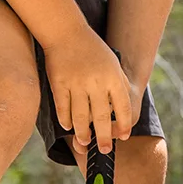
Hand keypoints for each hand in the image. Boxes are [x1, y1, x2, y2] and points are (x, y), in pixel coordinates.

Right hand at [43, 26, 133, 158]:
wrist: (67, 32)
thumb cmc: (93, 49)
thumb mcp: (113, 64)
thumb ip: (119, 85)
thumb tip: (122, 110)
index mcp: (113, 78)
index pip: (122, 108)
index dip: (123, 124)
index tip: (123, 136)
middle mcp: (96, 83)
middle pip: (101, 118)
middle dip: (104, 138)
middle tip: (105, 151)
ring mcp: (76, 84)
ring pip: (80, 117)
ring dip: (82, 133)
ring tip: (85, 142)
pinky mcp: (59, 84)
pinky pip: (63, 108)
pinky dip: (65, 120)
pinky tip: (68, 127)